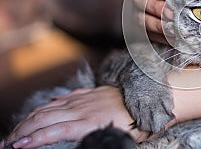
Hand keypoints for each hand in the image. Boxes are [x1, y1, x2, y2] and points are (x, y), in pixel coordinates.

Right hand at [6, 86, 148, 147]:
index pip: (52, 131)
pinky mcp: (87, 93)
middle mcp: (82, 109)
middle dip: (22, 131)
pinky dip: (45, 106)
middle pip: (44, 118)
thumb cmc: (138, 121)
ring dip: (29, 119)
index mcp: (89, 123)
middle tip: (8, 143)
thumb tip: (84, 145)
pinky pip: (61, 99)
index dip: (32, 140)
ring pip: (49, 107)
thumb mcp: (123, 139)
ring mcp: (83, 99)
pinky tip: (39, 112)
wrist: (151, 95)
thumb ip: (100, 141)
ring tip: (17, 130)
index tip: (17, 148)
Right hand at [133, 0, 200, 43]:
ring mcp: (140, 12)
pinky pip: (148, 35)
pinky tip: (174, 38)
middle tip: (173, 12)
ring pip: (142, 18)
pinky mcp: (144, 31)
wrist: (195, 9)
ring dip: (159, 24)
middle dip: (157, 6)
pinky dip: (161, 37)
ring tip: (174, 28)